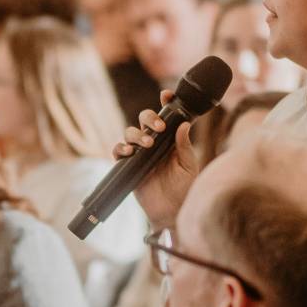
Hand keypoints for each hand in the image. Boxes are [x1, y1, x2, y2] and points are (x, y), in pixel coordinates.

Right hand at [114, 91, 199, 228]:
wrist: (171, 211)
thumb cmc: (183, 188)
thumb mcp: (188, 165)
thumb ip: (184, 145)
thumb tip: (184, 124)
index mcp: (170, 138)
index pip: (166, 116)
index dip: (165, 102)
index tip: (166, 94)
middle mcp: (154, 142)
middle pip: (144, 118)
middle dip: (149, 117)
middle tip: (158, 128)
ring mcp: (140, 153)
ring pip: (130, 132)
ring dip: (136, 134)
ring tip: (147, 144)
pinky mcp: (128, 165)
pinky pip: (118, 151)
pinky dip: (120, 148)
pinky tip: (129, 152)